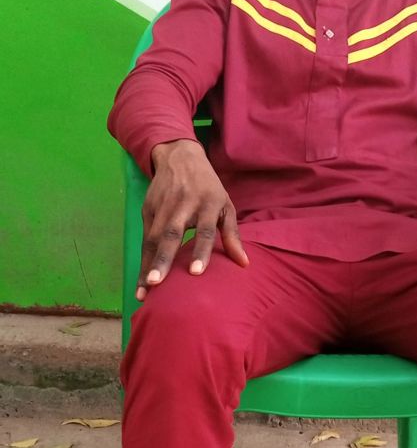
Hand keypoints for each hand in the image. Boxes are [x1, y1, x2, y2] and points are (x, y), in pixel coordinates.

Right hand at [136, 139, 247, 300]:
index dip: (201, 251)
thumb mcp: (225, 205)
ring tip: (144, 291)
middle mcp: (184, 204)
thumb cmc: (208, 187)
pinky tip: (142, 280)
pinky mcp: (147, 207)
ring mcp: (163, 205)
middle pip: (172, 233)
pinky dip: (142, 258)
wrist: (180, 157)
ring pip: (153, 237)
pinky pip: (144, 237)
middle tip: (156, 283)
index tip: (196, 273)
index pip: (205, 229)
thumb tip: (244, 264)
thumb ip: (232, 235)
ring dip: (147, 264)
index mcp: (208, 203)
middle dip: (163, 259)